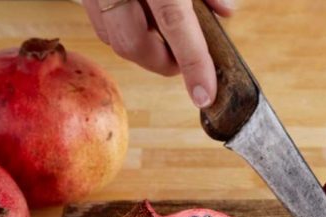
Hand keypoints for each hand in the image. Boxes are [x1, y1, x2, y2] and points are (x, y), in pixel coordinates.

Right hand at [83, 0, 234, 106]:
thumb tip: (225, 13)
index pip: (174, 22)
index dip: (192, 62)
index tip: (204, 95)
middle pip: (135, 43)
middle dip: (164, 62)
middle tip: (183, 59)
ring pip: (114, 38)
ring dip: (144, 47)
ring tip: (164, 34)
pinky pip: (100, 23)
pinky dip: (124, 30)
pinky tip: (142, 17)